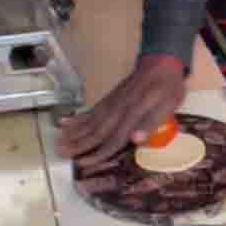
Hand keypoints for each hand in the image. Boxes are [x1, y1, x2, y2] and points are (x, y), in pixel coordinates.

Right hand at [57, 55, 186, 167]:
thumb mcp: (168, 106)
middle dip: (77, 145)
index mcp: (131, 115)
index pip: (112, 139)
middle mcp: (117, 110)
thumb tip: (135, 140)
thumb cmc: (168, 87)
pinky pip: (90, 111)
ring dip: (73, 133)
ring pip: (89, 122)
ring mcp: (110, 104)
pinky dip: (76, 118)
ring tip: (58, 142)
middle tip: (60, 153)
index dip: (98, 153)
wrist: (161, 62)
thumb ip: (150, 122)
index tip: (83, 164)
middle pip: (95, 132)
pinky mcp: (108, 99)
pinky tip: (64, 122)